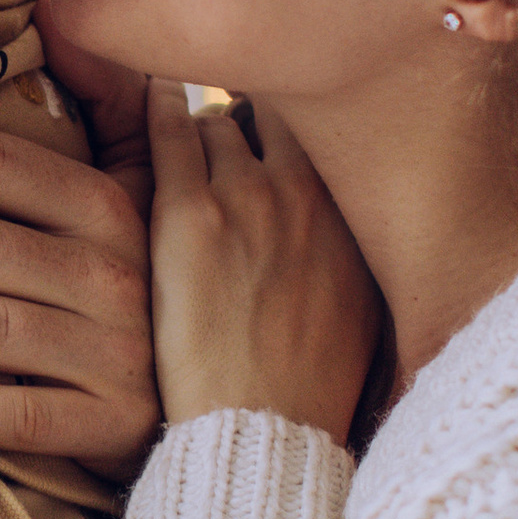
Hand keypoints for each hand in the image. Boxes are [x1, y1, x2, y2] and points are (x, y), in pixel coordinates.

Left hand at [147, 78, 379, 438]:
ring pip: (221, 122)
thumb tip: (358, 224)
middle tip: (230, 122)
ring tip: (185, 131)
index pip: (328, 132)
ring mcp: (250, 196)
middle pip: (277, 115)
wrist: (262, 429)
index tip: (284, 127)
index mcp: (358, 213)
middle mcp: (311, 190)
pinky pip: (171, 132)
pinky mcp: (190, 214)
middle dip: (254, 115)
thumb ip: (361, 246)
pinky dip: (160, 107)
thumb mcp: (368, 307)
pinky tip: (149, 89)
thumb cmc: (312, 385)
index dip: (302, 125)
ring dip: (204, 128)